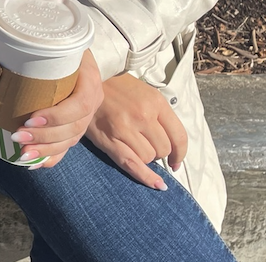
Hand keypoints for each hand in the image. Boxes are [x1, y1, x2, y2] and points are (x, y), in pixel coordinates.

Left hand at [9, 50, 102, 168]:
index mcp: (88, 78)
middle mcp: (92, 99)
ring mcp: (87, 116)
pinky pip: (68, 146)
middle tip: (18, 137)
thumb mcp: (41, 48)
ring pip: (71, 140)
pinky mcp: (78, 126)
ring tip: (23, 154)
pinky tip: (33, 163)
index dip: (57, 116)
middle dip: (45, 136)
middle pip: (74, 127)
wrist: (77, 53)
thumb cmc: (56, 49)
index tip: (30, 119)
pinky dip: (51, 157)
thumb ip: (10, 58)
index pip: (80, 104)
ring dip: (46, 150)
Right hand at [85, 73, 187, 189]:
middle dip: (158, 152)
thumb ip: (159, 114)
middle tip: (146, 144)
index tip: (176, 160)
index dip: (180, 153)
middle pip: (163, 149)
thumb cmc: (116, 88)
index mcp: (155, 101)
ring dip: (145, 156)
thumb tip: (172, 143)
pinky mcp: (110, 139)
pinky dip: (146, 177)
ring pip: (148, 158)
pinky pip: (133, 165)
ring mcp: (125, 128)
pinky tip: (157, 184)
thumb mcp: (144, 92)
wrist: (85, 82)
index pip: (179, 136)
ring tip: (133, 144)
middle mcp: (143, 115)